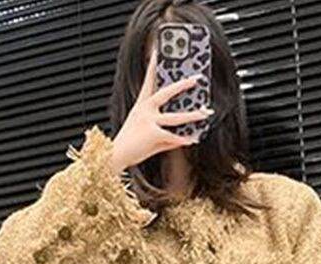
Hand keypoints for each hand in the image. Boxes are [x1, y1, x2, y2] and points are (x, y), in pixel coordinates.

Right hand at [109, 44, 213, 171]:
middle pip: (166, 93)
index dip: (153, 66)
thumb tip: (184, 136)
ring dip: (192, 115)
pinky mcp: (152, 134)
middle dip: (182, 85)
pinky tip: (193, 139)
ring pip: (175, 117)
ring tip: (204, 113)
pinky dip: (183, 140)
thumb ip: (166, 133)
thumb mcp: (147, 133)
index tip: (158, 51)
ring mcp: (148, 120)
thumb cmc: (130, 144)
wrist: (116, 155)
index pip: (148, 81)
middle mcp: (145, 109)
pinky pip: (173, 137)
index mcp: (142, 105)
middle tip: (196, 79)